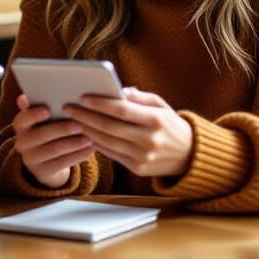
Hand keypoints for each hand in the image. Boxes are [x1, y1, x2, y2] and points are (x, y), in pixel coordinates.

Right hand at [11, 93, 93, 189]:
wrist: (47, 161)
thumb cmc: (49, 130)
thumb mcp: (43, 119)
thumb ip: (40, 105)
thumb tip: (25, 97)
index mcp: (20, 125)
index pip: (23, 119)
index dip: (34, 115)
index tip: (48, 110)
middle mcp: (21, 143)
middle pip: (42, 135)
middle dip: (62, 129)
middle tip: (80, 125)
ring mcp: (31, 159)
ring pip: (54, 150)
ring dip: (73, 144)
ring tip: (89, 138)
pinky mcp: (43, 172)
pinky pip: (62, 164)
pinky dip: (77, 156)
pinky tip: (90, 150)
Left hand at [63, 88, 192, 178]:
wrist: (189, 156)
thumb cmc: (170, 124)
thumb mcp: (161, 105)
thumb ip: (140, 97)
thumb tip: (118, 90)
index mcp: (155, 120)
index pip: (122, 110)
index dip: (100, 103)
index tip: (83, 96)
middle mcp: (149, 140)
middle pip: (110, 127)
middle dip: (86, 116)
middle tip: (68, 108)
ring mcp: (143, 156)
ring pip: (107, 142)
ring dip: (87, 130)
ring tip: (72, 120)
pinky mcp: (138, 168)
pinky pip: (112, 154)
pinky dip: (96, 143)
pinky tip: (86, 133)